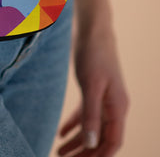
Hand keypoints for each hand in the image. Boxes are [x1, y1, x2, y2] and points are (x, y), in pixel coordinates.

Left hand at [57, 21, 129, 156]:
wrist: (93, 31)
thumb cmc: (94, 55)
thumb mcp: (91, 85)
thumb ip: (91, 114)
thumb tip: (92, 144)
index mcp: (118, 107)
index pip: (112, 142)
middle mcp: (113, 105)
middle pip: (100, 138)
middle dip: (84, 153)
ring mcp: (103, 98)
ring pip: (91, 127)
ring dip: (77, 141)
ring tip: (59, 152)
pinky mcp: (93, 90)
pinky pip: (85, 113)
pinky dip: (74, 124)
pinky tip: (61, 133)